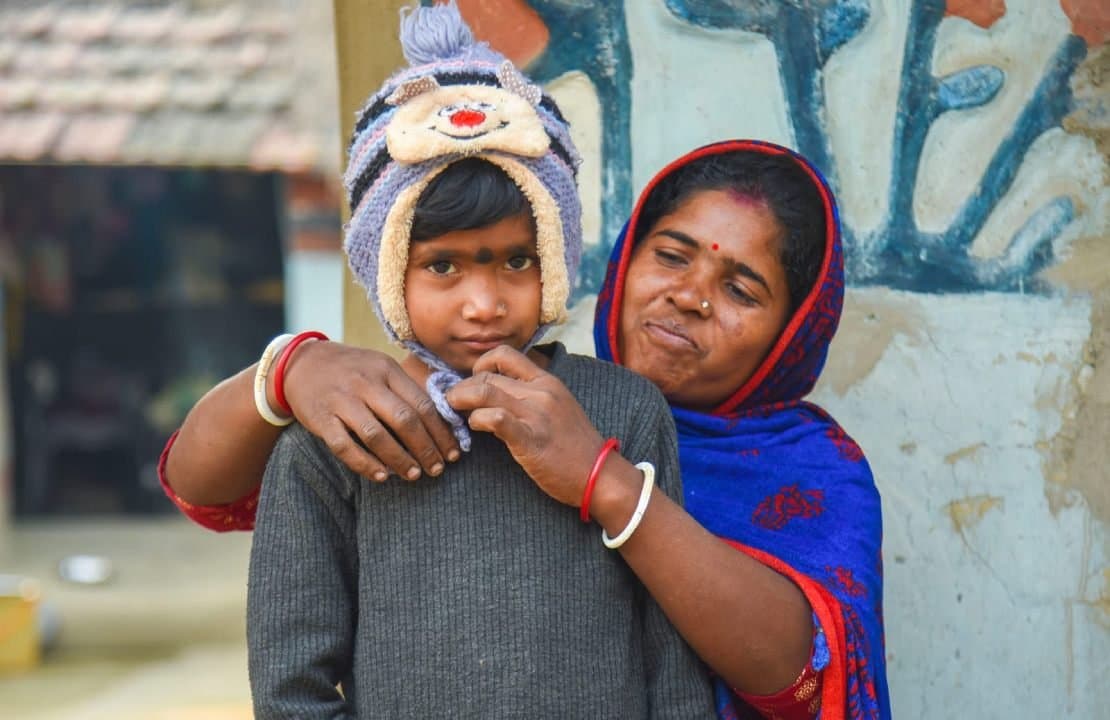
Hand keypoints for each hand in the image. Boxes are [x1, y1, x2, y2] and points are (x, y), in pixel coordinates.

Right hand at [282, 341, 459, 480]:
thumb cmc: (350, 370)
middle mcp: (366, 383)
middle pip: (404, 420)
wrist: (300, 363)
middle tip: (438, 468)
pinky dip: (365, 464)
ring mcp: (342, 400)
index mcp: (386, 370)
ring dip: (399, 459)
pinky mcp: (321, 418)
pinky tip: (382, 476)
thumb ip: (404, 390)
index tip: (453, 452)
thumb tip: (441, 422)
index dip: (441, 432)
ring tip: (415, 475)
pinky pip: (345, 446)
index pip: (422, 403)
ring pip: (377, 435)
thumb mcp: (379, 367)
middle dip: (426, 448)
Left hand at [445, 345, 604, 506]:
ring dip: (461, 399)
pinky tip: (475, 427)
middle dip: (462, 387)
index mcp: (547, 381)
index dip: (481, 363)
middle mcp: (541, 392)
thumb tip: (497, 393)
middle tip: (454, 403)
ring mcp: (536, 415)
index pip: (505, 354)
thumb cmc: (576, 446)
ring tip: (453, 410)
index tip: (474, 381)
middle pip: (487, 374)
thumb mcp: (558, 408)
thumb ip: (532, 396)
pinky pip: (496, 419)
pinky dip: (477, 420)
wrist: (600, 475)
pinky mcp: (530, 439)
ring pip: (485, 391)